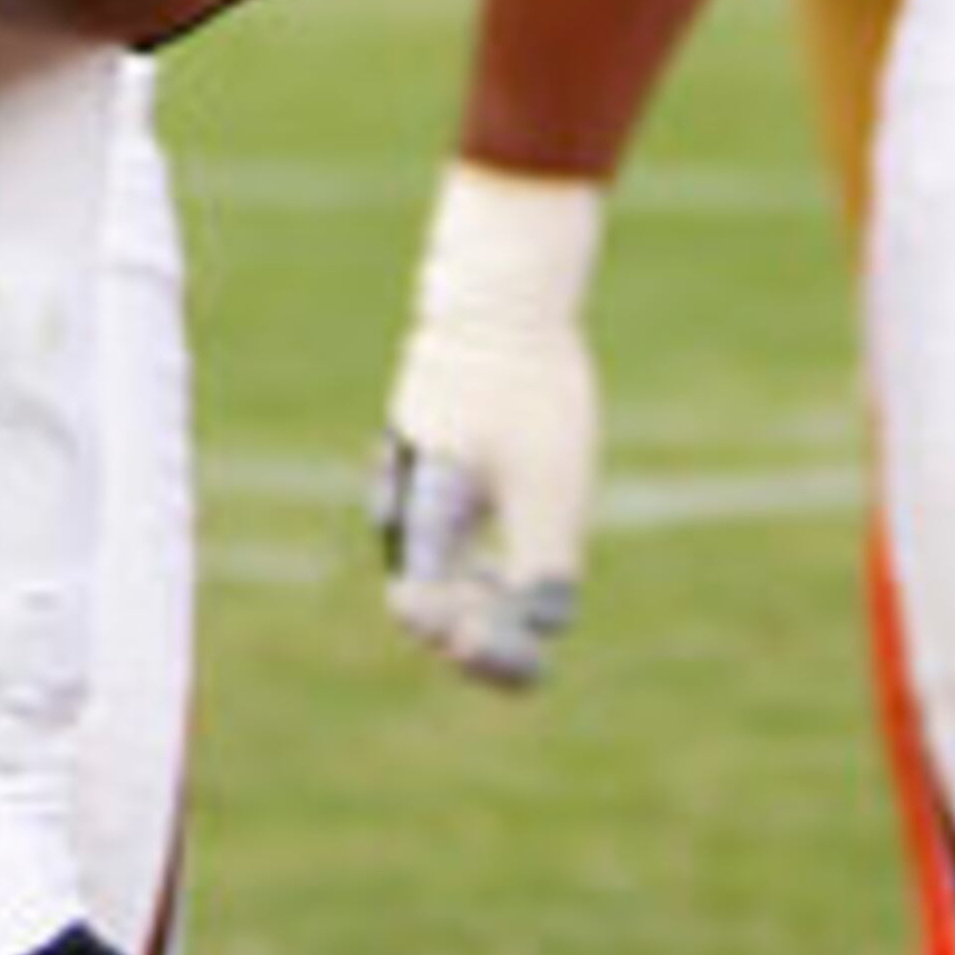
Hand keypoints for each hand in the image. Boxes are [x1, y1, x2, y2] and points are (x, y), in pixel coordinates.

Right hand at [371, 159, 607, 690]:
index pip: (427, 614)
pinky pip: (448, 528)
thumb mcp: (550, 493)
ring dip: (482, 598)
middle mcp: (404, 500)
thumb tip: (538, 637)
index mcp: (422, 514)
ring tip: (528, 612)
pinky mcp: (434, 456)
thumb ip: (543, 573)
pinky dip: (482, 556)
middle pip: (431, 595)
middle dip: (482, 633)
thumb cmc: (527, 394)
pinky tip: (516, 550)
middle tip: (532, 648)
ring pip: (440, 562)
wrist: (501, 298)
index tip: (525, 656)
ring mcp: (413, 475)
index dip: (476, 653)